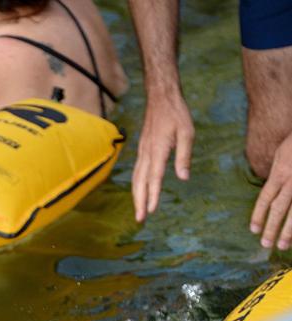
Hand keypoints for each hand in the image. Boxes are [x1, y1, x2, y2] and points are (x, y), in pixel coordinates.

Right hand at [132, 91, 194, 222]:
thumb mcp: (187, 132)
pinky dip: (136, 185)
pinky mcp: (142, 150)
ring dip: (136, 196)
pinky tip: (138, 192)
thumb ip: (184, 156)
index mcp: (158, 150)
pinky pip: (137, 171)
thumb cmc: (177, 113)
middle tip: (140, 219)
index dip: (153, 195)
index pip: (154, 177)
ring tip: (139, 211)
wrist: (161, 97)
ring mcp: (142, 151)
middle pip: (140, 182)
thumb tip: (184, 178)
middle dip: (140, 202)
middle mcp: (147, 153)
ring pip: (136, 178)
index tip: (151, 211)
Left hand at [250, 132, 291, 250]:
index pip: (266, 197)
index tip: (253, 230)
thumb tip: (270, 191)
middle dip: (272, 228)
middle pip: (279, 208)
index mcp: (280, 172)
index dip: (258, 215)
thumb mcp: (281, 154)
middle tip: (266, 245)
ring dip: (288, 231)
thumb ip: (276, 174)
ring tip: (282, 246)